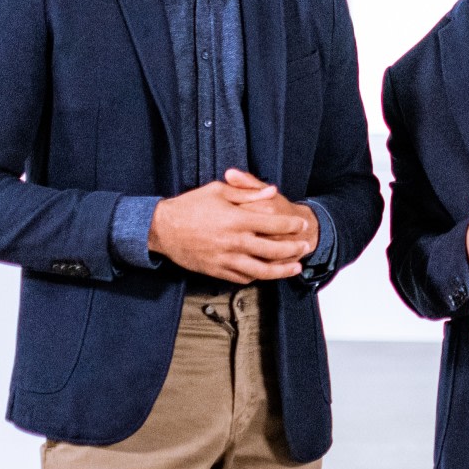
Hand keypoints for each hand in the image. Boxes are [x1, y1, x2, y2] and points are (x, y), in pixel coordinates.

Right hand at [149, 174, 312, 283]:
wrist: (162, 229)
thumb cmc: (190, 206)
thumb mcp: (218, 190)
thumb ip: (247, 192)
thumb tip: (271, 191)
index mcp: (237, 220)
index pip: (274, 224)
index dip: (292, 225)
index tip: (302, 224)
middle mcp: (234, 242)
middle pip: (273, 250)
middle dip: (293, 249)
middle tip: (305, 246)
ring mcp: (226, 259)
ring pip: (262, 271)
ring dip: (282, 271)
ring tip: (295, 268)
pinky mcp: (217, 271)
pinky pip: (243, 278)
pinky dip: (257, 277)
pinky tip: (266, 273)